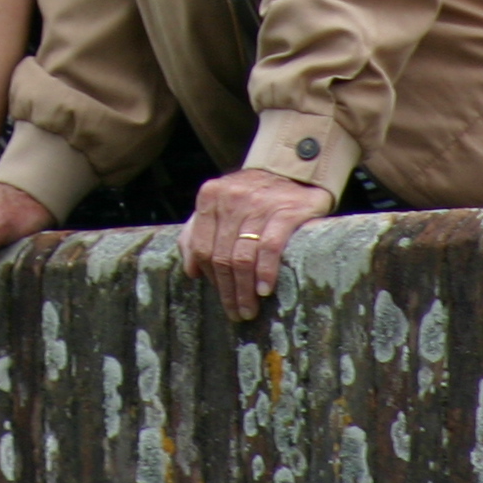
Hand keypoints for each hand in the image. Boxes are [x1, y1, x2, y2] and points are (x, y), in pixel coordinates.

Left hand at [181, 169, 334, 321]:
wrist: (293, 170)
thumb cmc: (252, 195)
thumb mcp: (219, 205)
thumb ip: (198, 231)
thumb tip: (190, 270)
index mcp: (209, 197)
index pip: (201, 246)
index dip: (209, 276)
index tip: (220, 297)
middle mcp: (230, 199)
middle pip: (221, 255)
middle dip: (227, 290)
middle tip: (236, 312)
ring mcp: (258, 205)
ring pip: (243, 256)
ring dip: (244, 289)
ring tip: (249, 308)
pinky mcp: (286, 212)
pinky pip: (270, 248)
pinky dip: (265, 272)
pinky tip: (264, 290)